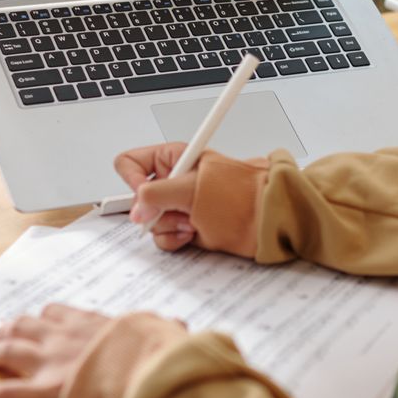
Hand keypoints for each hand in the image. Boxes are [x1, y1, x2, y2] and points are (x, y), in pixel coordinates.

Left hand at [0, 305, 189, 397]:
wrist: (145, 372)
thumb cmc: (156, 356)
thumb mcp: (166, 335)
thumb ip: (168, 330)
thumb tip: (182, 326)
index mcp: (94, 325)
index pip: (64, 314)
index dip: (49, 315)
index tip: (43, 314)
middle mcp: (66, 338)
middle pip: (30, 326)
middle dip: (12, 325)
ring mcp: (51, 363)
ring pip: (12, 350)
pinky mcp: (43, 390)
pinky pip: (9, 394)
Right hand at [114, 142, 266, 254]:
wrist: (266, 220)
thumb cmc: (242, 195)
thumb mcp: (192, 188)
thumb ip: (156, 194)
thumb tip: (137, 207)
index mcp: (174, 158)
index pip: (131, 162)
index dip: (132, 179)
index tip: (143, 193)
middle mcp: (174, 181)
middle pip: (138, 198)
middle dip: (155, 209)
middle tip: (175, 209)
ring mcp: (179, 205)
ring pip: (150, 221)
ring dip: (168, 225)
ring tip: (191, 221)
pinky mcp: (185, 226)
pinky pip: (163, 236)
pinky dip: (174, 239)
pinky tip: (192, 233)